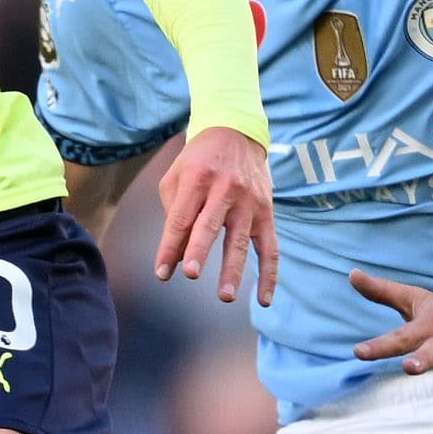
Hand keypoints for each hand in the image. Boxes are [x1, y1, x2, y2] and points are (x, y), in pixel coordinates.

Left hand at [152, 126, 276, 305]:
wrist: (237, 133)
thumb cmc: (198, 161)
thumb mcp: (176, 176)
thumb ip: (173, 214)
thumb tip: (175, 256)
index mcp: (197, 179)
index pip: (180, 218)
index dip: (169, 246)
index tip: (161, 273)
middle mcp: (225, 189)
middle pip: (210, 224)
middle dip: (199, 249)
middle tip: (190, 273)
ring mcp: (249, 202)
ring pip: (240, 239)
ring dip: (234, 269)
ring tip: (225, 296)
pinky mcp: (266, 212)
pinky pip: (271, 248)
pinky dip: (270, 275)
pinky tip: (265, 300)